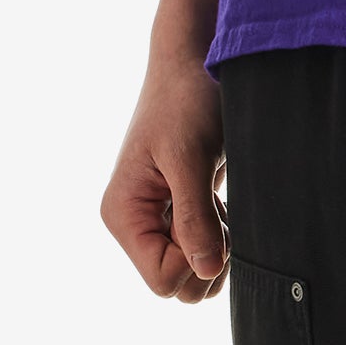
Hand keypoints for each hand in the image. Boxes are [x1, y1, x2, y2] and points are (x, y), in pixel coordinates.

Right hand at [100, 48, 228, 302]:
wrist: (194, 60)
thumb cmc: (186, 100)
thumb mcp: (190, 157)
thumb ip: (195, 217)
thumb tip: (206, 272)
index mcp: (124, 214)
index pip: (162, 280)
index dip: (196, 260)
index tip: (215, 220)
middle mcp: (135, 222)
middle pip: (178, 283)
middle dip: (209, 257)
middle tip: (221, 211)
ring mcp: (157, 217)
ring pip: (193, 269)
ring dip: (218, 243)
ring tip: (219, 199)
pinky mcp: (179, 208)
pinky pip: (203, 245)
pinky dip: (220, 231)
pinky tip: (220, 196)